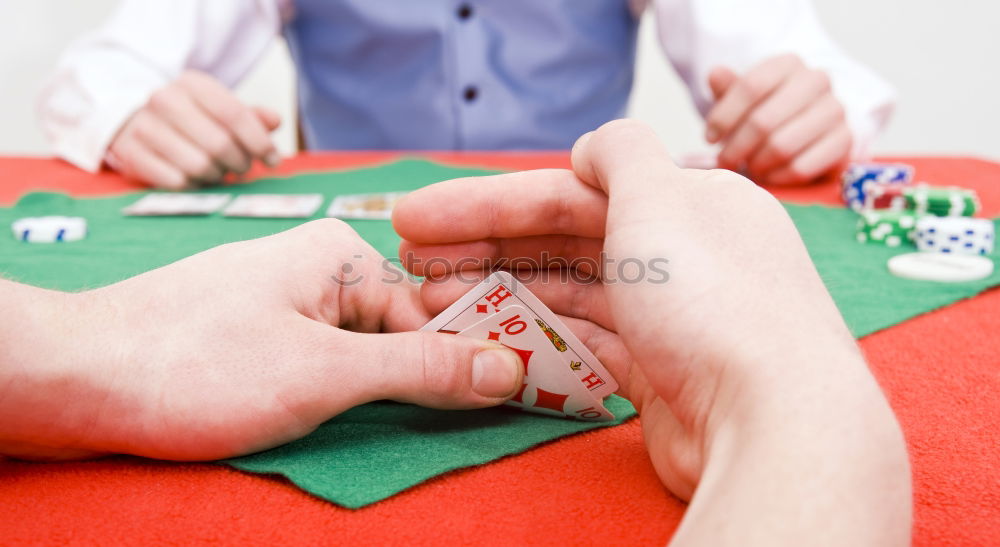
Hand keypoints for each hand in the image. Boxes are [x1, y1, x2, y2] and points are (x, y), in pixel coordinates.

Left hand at [0, 220, 523, 460]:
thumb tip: (510, 366)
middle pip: (403, 331)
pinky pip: (324, 362)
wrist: (74, 379)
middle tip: (478, 425)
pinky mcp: (258, 336)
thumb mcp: (325, 373)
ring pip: (364, 353)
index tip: (517, 404)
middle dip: (432, 381)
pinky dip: (344, 395)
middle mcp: (319, 269)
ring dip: (387, 395)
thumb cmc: (198, 365)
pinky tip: (348, 422)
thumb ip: (422, 371)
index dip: (474, 361)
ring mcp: (285, 303)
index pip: (436, 314)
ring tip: (413, 428)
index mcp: (344, 255)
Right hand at [106, 70, 281, 189]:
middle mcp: (164, 99)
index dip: (259, 141)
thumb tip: (275, 121)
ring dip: (217, 175)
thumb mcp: (221, 110)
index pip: (235, 114)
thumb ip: (251, 116)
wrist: (136, 123)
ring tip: (218, 171)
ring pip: (199, 166)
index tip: (273, 160)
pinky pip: (176, 182)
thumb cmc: (192, 120)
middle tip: (242, 168)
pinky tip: (195, 178)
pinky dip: (193, 186)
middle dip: (240, 162)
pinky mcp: (130, 153)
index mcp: (193, 83)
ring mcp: (144, 126)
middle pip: (219, 144)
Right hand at [394, 120, 909, 542]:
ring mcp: (671, 319)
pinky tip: (485, 336)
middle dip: (482, 247)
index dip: (487, 202)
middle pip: (563, 242)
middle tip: (408, 260)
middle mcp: (683, 256)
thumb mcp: (660, 195)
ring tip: (429, 301)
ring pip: (567, 295)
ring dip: (498, 293)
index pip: (570, 191)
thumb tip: (590, 149)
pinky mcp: (660, 377)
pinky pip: (584, 345)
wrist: (771, 420)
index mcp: (690, 202)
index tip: (417, 218)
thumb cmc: (713, 300)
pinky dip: (535, 338)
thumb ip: (619, 153)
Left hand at [706, 54, 851, 185]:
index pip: (750, 87)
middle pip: (763, 121)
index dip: (724, 117)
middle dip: (736, 147)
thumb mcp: (743, 97)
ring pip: (781, 146)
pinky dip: (778, 176)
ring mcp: (834, 110)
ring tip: (747, 167)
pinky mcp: (844, 140)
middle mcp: (816, 80)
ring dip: (756, 163)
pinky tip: (768, 175)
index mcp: (788, 63)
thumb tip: (716, 74)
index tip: (710, 138)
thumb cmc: (766, 110)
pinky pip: (802, 167)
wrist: (807, 126)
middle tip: (725, 160)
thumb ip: (728, 88)